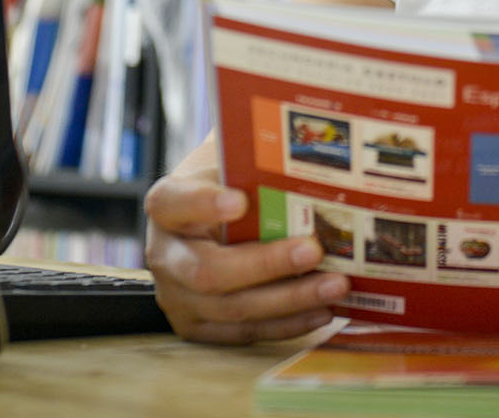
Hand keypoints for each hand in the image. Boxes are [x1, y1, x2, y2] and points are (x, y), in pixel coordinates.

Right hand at [142, 170, 350, 343]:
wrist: (207, 215)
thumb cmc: (227, 185)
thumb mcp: (231, 166)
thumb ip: (255, 170)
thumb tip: (314, 169)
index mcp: (166, 206)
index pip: (175, 203)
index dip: (204, 204)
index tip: (241, 200)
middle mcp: (164, 255)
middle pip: (208, 270)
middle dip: (266, 264)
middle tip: (314, 250)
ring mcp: (176, 296)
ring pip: (231, 308)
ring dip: (289, 300)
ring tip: (334, 286)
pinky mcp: (197, 326)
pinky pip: (242, 333)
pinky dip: (286, 324)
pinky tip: (321, 311)